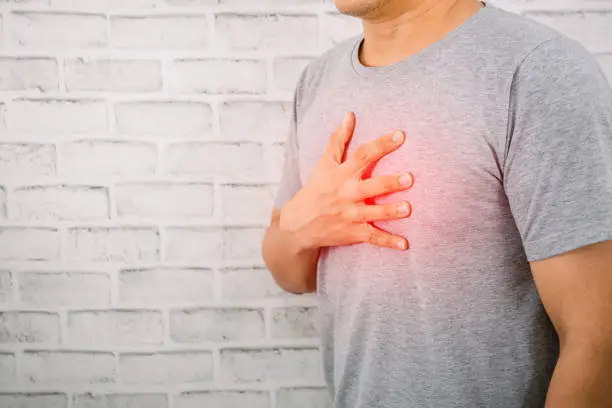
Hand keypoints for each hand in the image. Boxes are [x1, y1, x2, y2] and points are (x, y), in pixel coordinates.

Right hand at [279, 111, 413, 250]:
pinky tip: (405, 244)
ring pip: (372, 213)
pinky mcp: (353, 233)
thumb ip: (338, 140)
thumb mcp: (323, 164)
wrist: (298, 225)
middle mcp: (346, 194)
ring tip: (408, 208)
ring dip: (390, 211)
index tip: (400, 135)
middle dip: (388, 183)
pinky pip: (372, 237)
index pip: (362, 156)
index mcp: (341, 174)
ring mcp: (350, 215)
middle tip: (409, 178)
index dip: (381, 145)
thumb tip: (350, 115)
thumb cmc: (315, 190)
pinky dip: (388, 242)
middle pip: (370, 186)